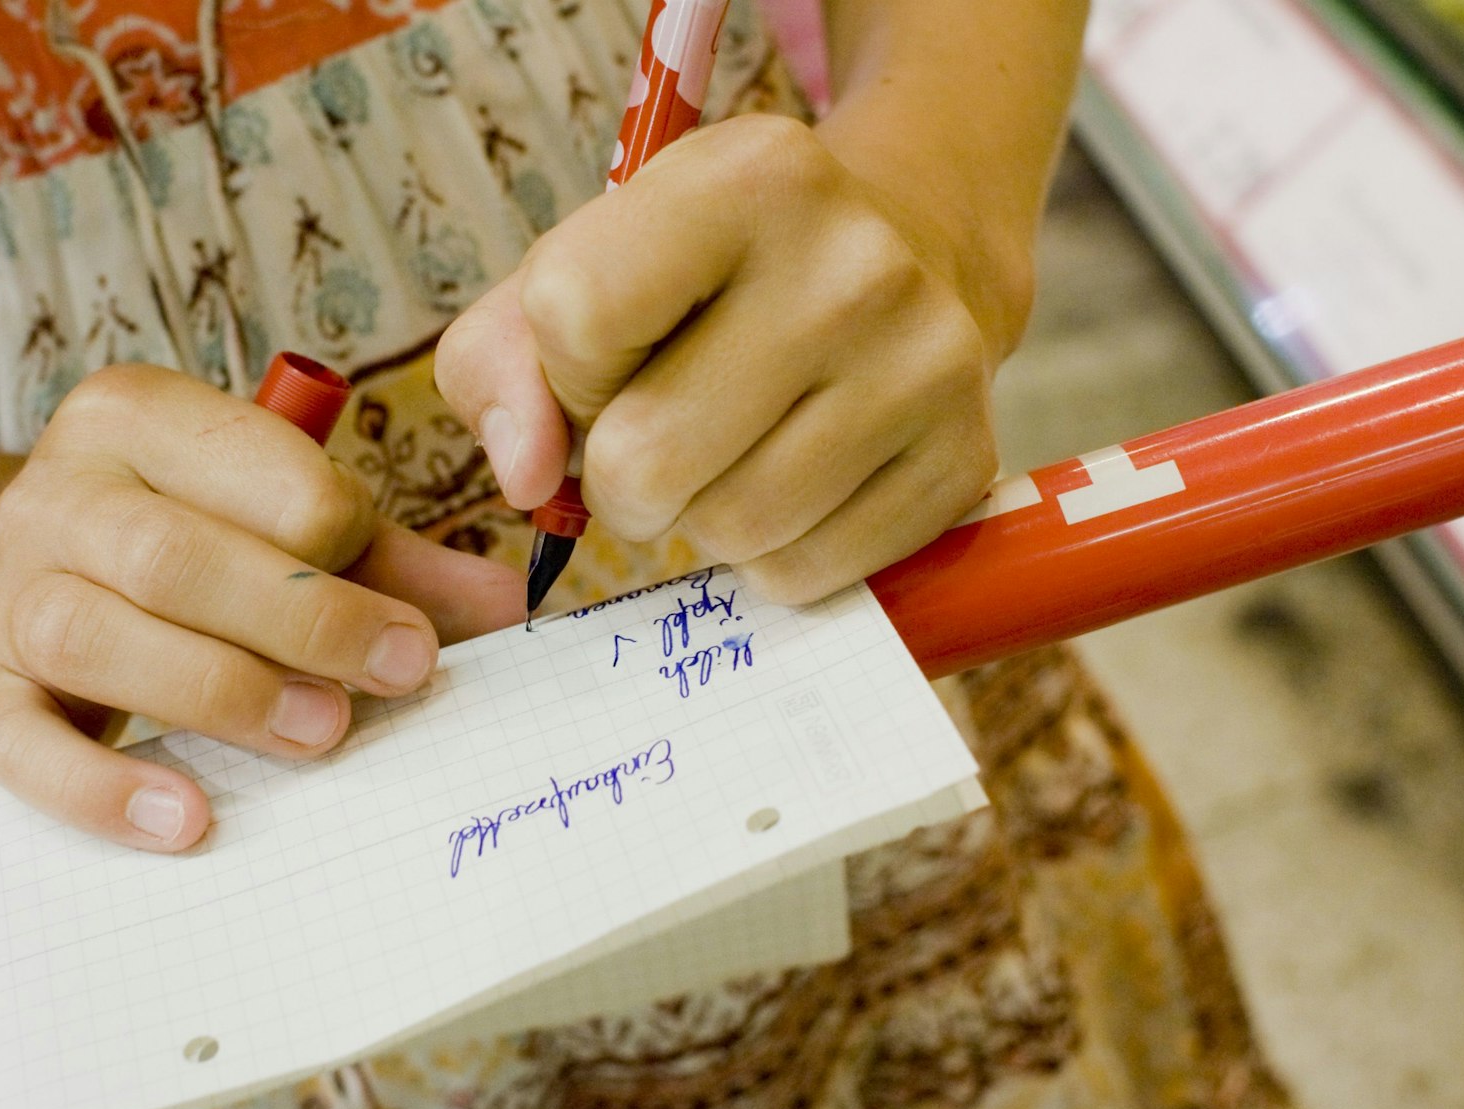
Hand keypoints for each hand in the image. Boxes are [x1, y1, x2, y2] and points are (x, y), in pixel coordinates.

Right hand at [0, 365, 522, 850]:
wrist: (20, 574)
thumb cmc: (188, 538)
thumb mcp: (282, 521)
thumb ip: (391, 559)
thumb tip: (510, 608)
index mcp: (136, 416)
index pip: (253, 467)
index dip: (339, 541)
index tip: (413, 617)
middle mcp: (60, 491)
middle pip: (173, 554)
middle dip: (300, 619)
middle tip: (398, 673)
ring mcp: (13, 593)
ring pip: (96, 637)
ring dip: (221, 692)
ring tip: (318, 736)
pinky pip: (25, 747)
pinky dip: (105, 789)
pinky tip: (188, 820)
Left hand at [436, 115, 1016, 603]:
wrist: (907, 253)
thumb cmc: (706, 280)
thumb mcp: (584, 266)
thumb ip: (498, 365)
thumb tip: (526, 479)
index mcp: (746, 177)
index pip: (576, 316)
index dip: (567, 370)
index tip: (612, 356)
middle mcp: (854, 262)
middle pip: (646, 457)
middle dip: (622, 476)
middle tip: (659, 435)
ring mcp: (925, 365)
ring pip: (730, 532)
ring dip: (699, 520)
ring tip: (731, 454)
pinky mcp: (965, 460)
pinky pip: (807, 576)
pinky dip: (773, 559)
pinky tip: (795, 488)